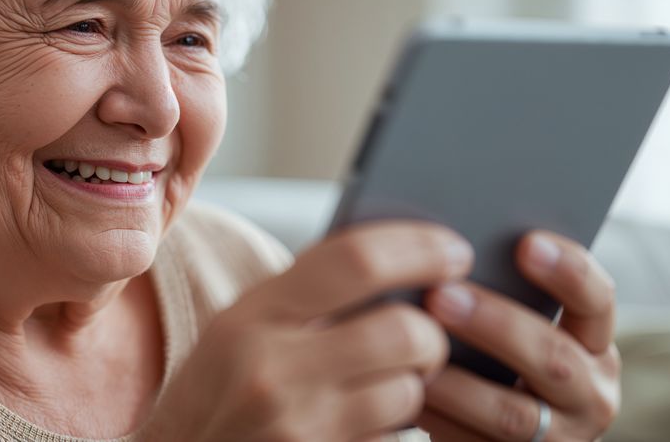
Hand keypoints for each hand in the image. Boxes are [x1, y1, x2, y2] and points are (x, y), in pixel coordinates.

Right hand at [143, 221, 473, 441]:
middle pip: (402, 332)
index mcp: (252, 316)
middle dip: (431, 334)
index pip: (355, 260)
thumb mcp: (238, 327)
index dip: (420, 248)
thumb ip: (303, 294)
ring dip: (412, 387)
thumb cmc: (215, 392)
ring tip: (386, 384)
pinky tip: (370, 421)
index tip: (454, 251)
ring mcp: (297, 428)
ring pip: (407, 393)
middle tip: (424, 337)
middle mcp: (272, 370)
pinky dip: (396, 428)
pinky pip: (394, 439)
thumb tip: (399, 260)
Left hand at [417, 231, 620, 440]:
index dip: (568, 271)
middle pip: (552, 356)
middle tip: (441, 295)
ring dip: (459, 382)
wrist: (494, 433)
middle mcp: (591, 394)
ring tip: (415, 351)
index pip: (598, 300)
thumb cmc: (494, 357)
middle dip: (495, 324)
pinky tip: (406, 394)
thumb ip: (498, 290)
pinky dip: (439, 419)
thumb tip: (440, 245)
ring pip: (512, 414)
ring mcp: (560, 438)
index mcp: (593, 342)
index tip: (526, 243)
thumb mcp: (515, 325)